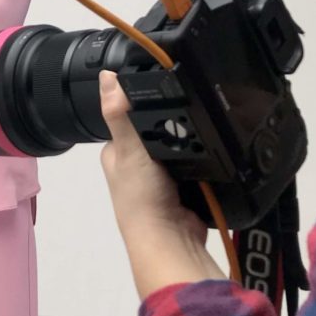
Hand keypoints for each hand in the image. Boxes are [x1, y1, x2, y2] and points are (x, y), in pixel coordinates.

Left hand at [99, 70, 224, 297]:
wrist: (171, 238)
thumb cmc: (141, 196)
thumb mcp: (129, 148)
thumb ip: (119, 114)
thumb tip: (105, 77)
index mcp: (117, 153)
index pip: (128, 117)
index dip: (141, 104)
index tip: (162, 89)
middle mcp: (137, 165)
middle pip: (156, 131)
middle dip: (171, 125)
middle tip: (187, 114)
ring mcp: (161, 179)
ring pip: (178, 147)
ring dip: (189, 142)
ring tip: (200, 131)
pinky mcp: (185, 188)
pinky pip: (196, 165)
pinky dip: (203, 160)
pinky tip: (210, 151)